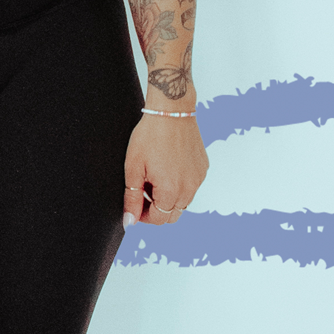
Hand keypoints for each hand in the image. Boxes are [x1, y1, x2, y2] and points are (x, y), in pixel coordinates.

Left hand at [122, 107, 207, 228]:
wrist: (171, 111)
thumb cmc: (149, 136)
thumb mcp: (134, 168)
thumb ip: (132, 198)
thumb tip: (130, 222)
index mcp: (171, 191)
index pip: (159, 219)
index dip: (144, 217)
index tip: (135, 206)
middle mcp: (189, 188)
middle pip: (172, 215)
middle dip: (156, 209)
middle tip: (143, 191)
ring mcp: (199, 178)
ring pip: (183, 202)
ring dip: (168, 198)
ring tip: (154, 177)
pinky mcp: (203, 168)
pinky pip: (191, 187)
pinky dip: (179, 185)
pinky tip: (167, 168)